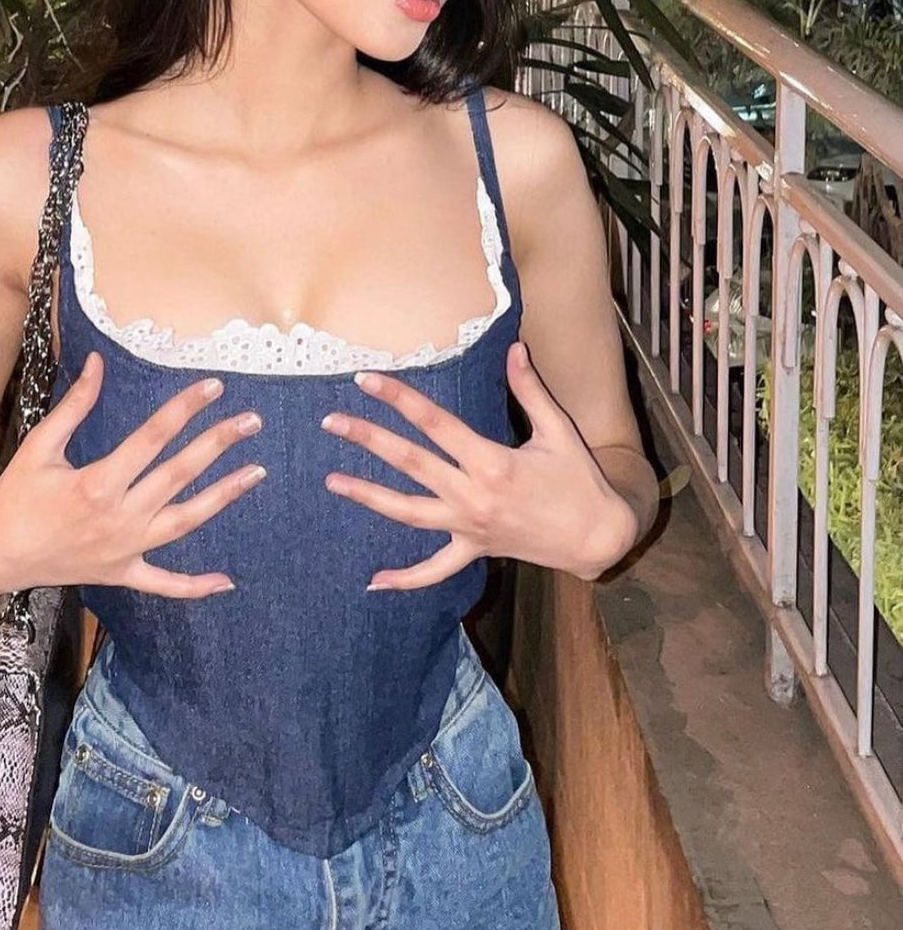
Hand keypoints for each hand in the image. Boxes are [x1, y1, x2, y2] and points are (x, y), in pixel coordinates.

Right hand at [0, 351, 266, 597]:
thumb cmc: (15, 497)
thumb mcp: (40, 445)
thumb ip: (75, 405)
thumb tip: (97, 363)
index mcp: (97, 483)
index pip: (153, 437)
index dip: (185, 408)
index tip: (213, 387)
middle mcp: (118, 518)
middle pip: (179, 474)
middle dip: (218, 443)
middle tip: (252, 420)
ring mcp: (124, 550)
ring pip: (185, 522)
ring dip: (223, 497)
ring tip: (256, 472)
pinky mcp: (122, 574)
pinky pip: (164, 583)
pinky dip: (195, 586)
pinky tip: (227, 582)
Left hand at [320, 339, 638, 589]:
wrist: (598, 537)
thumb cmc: (580, 481)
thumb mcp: (558, 431)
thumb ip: (530, 390)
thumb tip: (514, 348)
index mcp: (492, 463)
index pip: (434, 424)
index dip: (399, 399)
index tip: (366, 381)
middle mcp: (474, 496)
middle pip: (410, 463)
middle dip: (368, 439)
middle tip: (332, 421)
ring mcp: (470, 527)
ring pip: (408, 512)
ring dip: (369, 496)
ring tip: (332, 481)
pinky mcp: (474, 549)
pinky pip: (434, 569)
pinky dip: (405, 578)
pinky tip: (374, 581)